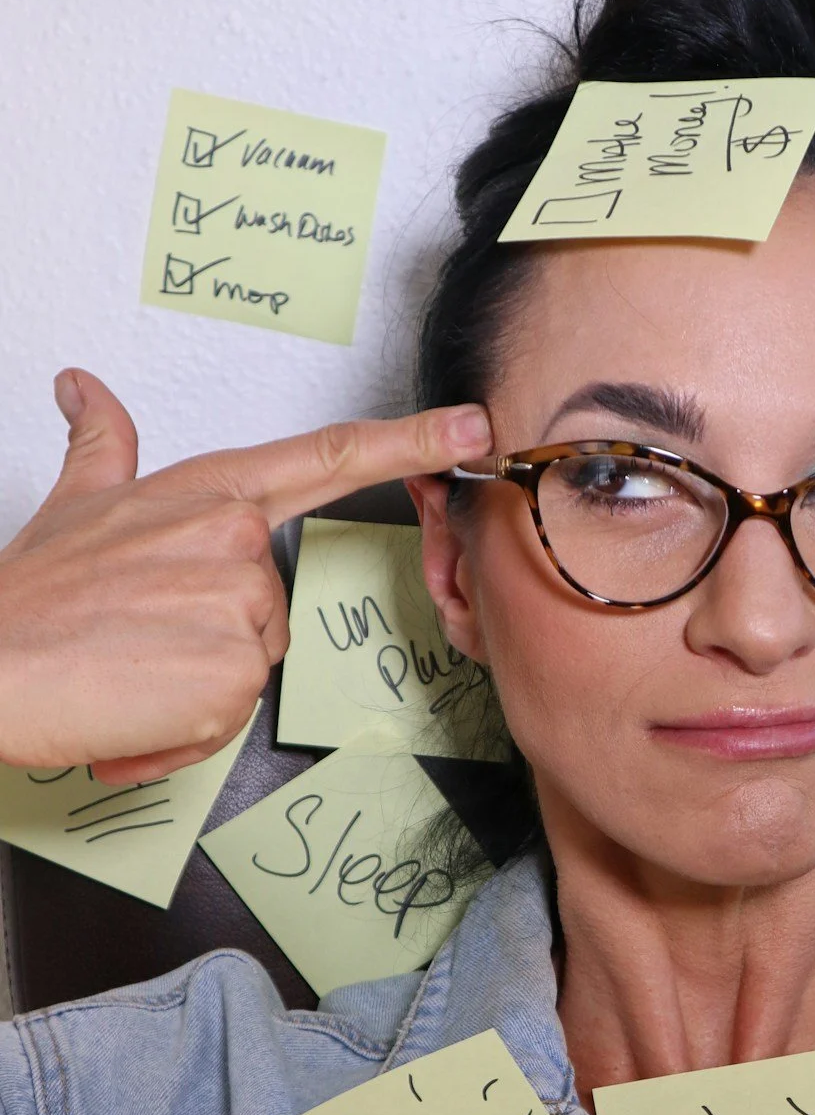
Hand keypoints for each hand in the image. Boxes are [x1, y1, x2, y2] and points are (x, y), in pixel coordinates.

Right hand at [0, 370, 490, 780]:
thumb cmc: (29, 597)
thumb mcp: (75, 501)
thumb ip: (103, 444)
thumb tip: (84, 387)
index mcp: (207, 493)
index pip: (328, 456)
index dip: (411, 440)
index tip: (471, 426)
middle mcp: (233, 540)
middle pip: (270, 607)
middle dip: (213, 636)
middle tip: (139, 635)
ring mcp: (237, 605)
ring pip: (251, 664)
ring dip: (197, 685)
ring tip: (131, 668)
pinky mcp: (234, 673)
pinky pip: (232, 716)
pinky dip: (184, 727)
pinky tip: (135, 703)